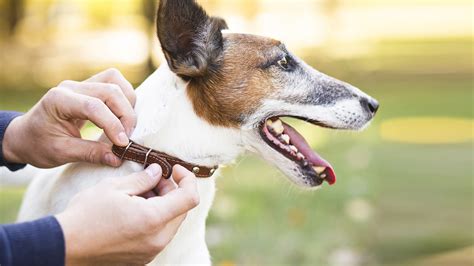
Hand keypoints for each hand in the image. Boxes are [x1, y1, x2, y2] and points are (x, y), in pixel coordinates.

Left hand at [3, 68, 136, 167]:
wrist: (25, 136)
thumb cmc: (37, 145)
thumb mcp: (60, 153)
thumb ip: (90, 154)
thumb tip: (118, 158)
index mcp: (58, 100)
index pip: (94, 106)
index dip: (113, 124)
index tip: (122, 144)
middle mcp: (71, 87)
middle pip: (110, 90)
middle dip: (125, 115)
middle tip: (126, 139)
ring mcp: (81, 84)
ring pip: (115, 81)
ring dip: (127, 103)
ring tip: (125, 127)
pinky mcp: (89, 87)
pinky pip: (113, 84)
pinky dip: (124, 99)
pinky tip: (121, 118)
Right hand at [56, 164, 199, 264]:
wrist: (64, 247)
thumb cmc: (86, 215)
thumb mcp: (114, 187)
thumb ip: (143, 178)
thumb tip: (157, 171)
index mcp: (154, 219)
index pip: (190, 197)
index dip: (188, 179)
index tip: (175, 168)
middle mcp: (157, 239)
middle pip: (181, 210)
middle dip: (172, 190)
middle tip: (152, 178)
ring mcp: (150, 252)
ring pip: (170, 222)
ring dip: (163, 204)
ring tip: (139, 193)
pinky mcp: (142, 258)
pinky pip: (159, 235)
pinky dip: (154, 219)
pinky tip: (134, 210)